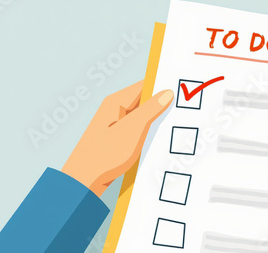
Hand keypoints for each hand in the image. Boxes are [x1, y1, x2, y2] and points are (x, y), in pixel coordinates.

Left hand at [62, 80, 172, 196]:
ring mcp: (115, 124)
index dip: (163, 86)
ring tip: (175, 123)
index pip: (145, 86)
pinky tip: (159, 138)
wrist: (84, 181)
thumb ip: (151, 109)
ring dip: (156, 119)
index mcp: (116, 102)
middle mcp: (114, 109)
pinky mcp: (117, 138)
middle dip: (162, 104)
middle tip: (183, 108)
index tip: (182, 89)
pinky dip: (148, 131)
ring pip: (142, 116)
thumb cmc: (105, 154)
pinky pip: (137, 129)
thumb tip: (167, 93)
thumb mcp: (133, 129)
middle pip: (144, 100)